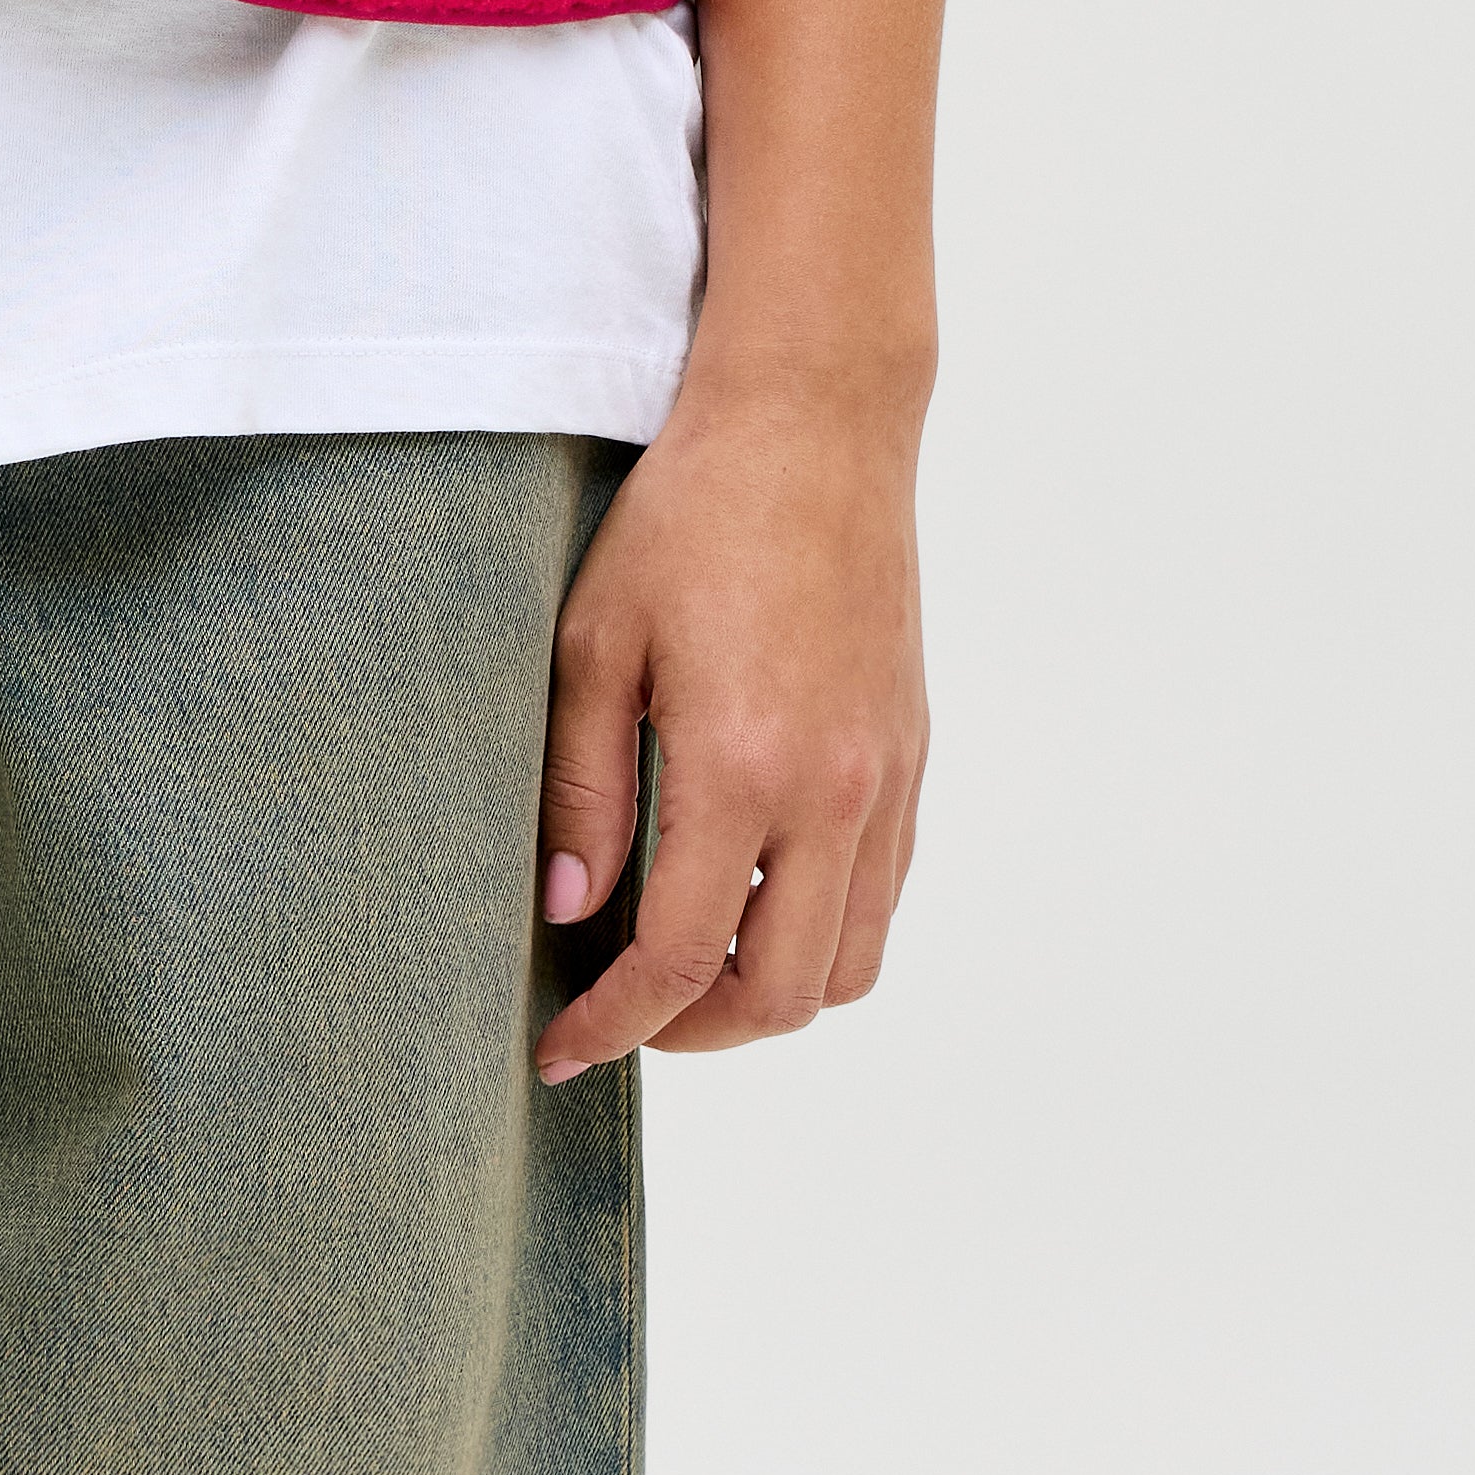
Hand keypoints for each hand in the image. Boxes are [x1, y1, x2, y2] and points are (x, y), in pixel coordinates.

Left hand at [531, 370, 928, 1078]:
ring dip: (769, 995)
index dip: (617, 1022)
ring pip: (850, 964)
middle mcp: (835, 793)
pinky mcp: (912, 756)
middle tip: (620, 1012)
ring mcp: (887, 780)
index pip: (684, 958)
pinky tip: (755, 895)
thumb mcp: (596, 639)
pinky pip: (884, 895)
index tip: (561, 1049)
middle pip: (781, 993)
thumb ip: (581, 787)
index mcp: (744, 766)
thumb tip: (569, 910)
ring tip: (688, 968)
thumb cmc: (691, 515)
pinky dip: (824, 932)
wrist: (813, 425)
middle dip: (693, 1032)